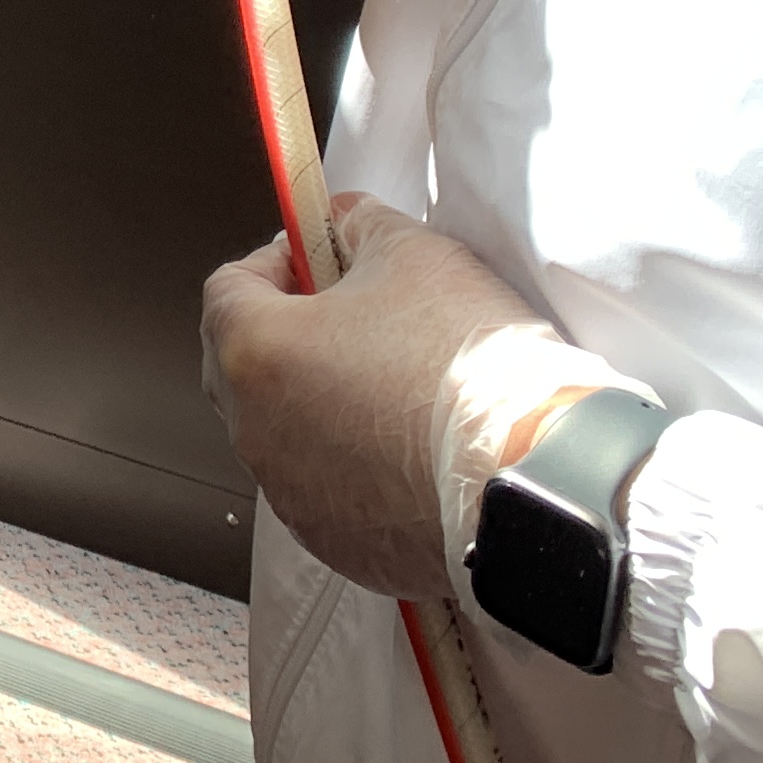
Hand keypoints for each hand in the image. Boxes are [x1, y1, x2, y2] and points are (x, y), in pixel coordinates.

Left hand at [201, 195, 550, 600]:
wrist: (535, 477)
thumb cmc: (469, 368)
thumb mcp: (417, 255)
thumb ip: (360, 226)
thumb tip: (341, 220)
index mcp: (255, 354)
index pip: (227, 290)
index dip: (273, 265)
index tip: (317, 259)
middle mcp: (254, 430)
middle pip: (243, 363)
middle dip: (288, 332)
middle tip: (352, 315)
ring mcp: (290, 494)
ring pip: (282, 430)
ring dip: (318, 401)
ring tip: (392, 383)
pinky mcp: (335, 542)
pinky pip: (323, 488)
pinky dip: (350, 463)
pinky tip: (408, 447)